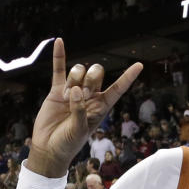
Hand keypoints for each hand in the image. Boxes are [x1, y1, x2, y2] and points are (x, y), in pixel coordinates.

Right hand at [30, 39, 141, 176]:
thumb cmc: (68, 143)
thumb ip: (80, 111)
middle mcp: (89, 96)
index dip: (128, 77)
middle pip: (96, 74)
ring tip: (67, 96)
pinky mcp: (56, 91)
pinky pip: (58, 70)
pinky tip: (59, 41)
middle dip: (91, 78)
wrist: (48, 148)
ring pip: (78, 71)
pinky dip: (59, 56)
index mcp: (101, 107)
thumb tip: (76, 90)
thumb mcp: (79, 131)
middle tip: (83, 94)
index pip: (118, 88)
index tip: (139, 65)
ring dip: (74, 79)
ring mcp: (73, 91)